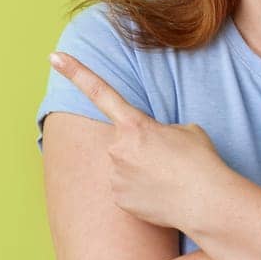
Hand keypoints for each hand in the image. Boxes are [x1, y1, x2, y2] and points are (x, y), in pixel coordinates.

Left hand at [49, 51, 231, 228]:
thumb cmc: (200, 162)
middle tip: (169, 160)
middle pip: (123, 142)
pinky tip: (162, 195)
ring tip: (169, 179)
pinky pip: (125, 189)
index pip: (101, 92)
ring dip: (143, 170)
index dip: (76, 72)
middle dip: (141, 148)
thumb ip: (158, 131)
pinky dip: (142, 191)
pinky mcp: (118, 199)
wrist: (206, 202)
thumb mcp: (186, 131)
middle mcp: (117, 148)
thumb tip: (146, 148)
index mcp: (135, 125)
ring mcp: (115, 175)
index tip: (54, 57)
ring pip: (124, 167)